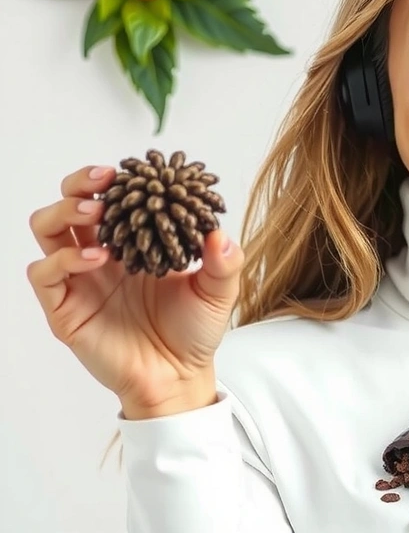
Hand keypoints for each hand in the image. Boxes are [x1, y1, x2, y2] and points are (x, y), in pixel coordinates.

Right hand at [26, 164, 243, 417]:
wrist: (180, 377)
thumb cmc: (195, 331)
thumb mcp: (218, 290)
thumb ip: (224, 260)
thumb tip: (219, 232)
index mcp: (132, 243)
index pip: (108, 199)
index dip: (113, 181)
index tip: (131, 170)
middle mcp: (99, 257)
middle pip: (67, 206)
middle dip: (78, 185)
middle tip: (105, 180)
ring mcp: (78, 281)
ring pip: (47, 231)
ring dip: (65, 212)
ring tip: (97, 212)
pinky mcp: (64, 309)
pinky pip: (45, 273)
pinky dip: (65, 258)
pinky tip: (99, 258)